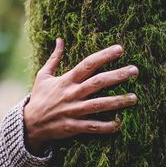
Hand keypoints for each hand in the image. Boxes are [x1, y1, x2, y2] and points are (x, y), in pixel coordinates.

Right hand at [23, 38, 138, 155]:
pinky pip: (92, 126)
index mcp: (66, 80)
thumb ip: (54, 58)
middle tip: (135, 70)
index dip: (104, 56)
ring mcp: (73, 111)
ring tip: (134, 97)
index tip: (120, 49)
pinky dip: (105, 126)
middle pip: (98, 83)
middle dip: (117, 76)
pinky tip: (119, 124)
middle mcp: (72, 94)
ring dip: (117, 101)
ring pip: (99, 105)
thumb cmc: (39, 97)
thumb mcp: (44, 76)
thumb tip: (60, 39)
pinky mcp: (73, 126)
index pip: (88, 64)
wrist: (29, 124)